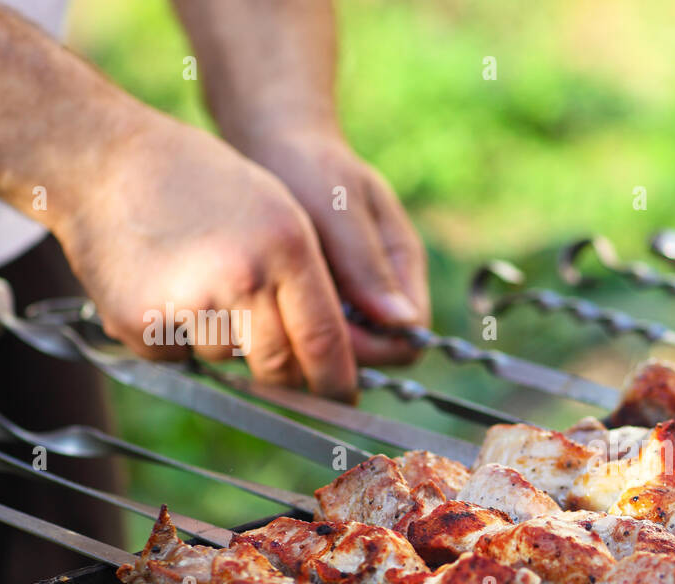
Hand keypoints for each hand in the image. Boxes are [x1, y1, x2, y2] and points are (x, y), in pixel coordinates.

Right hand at [53, 115, 358, 399]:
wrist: (103, 160)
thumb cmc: (201, 184)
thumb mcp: (278, 210)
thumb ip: (314, 279)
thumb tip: (347, 347)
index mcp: (287, 248)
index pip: (325, 340)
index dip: (337, 380)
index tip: (343, 399)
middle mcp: (243, 277)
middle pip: (279, 368)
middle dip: (284, 377)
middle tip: (280, 366)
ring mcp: (190, 302)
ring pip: (227, 362)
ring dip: (222, 343)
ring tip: (200, 286)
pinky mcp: (140, 322)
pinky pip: (177, 359)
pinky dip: (175, 339)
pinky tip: (164, 291)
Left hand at [234, 124, 426, 365]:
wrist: (273, 139)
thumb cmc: (308, 163)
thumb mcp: (338, 208)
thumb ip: (367, 264)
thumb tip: (404, 323)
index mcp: (404, 265)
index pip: (408, 340)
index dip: (371, 349)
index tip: (321, 329)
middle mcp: (387, 287)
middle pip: (378, 353)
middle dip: (338, 349)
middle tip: (286, 325)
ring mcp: (358, 292)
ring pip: (347, 348)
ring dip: (313, 340)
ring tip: (272, 314)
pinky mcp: (328, 293)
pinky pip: (320, 330)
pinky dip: (297, 326)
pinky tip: (266, 308)